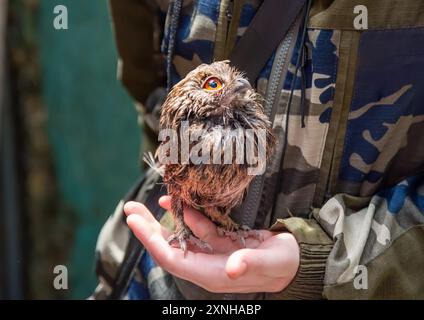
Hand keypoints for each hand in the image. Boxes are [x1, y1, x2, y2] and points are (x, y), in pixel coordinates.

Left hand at [124, 197, 299, 292]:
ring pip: (180, 237)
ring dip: (162, 221)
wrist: (296, 261)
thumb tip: (232, 268)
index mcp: (213, 274)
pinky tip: (179, 201)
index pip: (173, 259)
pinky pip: (198, 228)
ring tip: (143, 204)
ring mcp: (213, 253)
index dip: (152, 241)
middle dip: (148, 229)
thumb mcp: (272, 263)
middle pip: (169, 248)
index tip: (135, 222)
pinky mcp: (221, 242)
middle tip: (130, 208)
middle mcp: (207, 265)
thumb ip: (250, 264)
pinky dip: (188, 215)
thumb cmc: (286, 264)